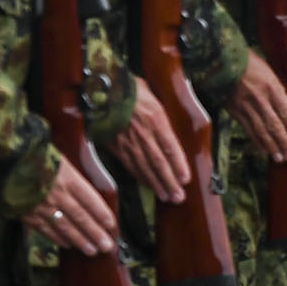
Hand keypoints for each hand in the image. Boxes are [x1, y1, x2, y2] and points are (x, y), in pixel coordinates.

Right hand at [24, 160, 116, 254]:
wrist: (12, 162)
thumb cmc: (41, 159)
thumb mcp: (65, 164)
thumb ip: (77, 180)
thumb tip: (93, 196)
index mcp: (69, 179)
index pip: (91, 200)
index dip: (102, 215)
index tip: (112, 226)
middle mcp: (58, 194)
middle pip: (81, 217)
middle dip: (95, 233)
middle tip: (107, 247)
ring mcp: (42, 206)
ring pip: (65, 226)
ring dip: (80, 240)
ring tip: (92, 251)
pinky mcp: (28, 214)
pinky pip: (46, 229)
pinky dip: (58, 238)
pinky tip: (69, 245)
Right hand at [107, 79, 188, 204]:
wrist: (100, 89)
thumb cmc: (130, 87)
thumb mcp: (153, 91)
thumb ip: (164, 107)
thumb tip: (180, 112)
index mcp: (155, 117)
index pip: (170, 146)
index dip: (178, 165)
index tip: (186, 180)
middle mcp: (142, 133)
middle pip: (158, 161)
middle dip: (169, 181)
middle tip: (179, 198)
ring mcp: (127, 141)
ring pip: (144, 166)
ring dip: (156, 183)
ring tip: (167, 196)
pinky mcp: (114, 146)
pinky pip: (129, 164)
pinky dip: (140, 176)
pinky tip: (148, 185)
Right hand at [229, 52, 286, 160]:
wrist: (222, 61)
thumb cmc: (249, 64)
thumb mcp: (269, 72)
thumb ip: (277, 91)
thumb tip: (285, 109)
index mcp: (272, 87)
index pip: (286, 112)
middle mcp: (260, 98)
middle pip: (274, 125)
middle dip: (284, 142)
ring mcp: (246, 106)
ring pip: (261, 130)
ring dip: (272, 146)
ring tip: (280, 157)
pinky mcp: (234, 111)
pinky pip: (248, 129)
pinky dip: (257, 141)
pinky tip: (264, 149)